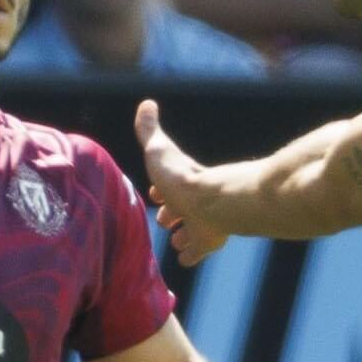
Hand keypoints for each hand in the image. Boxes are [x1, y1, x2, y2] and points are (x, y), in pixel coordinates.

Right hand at [135, 99, 227, 265]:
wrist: (214, 203)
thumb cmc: (183, 177)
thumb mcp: (159, 151)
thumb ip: (149, 130)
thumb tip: (147, 103)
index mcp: (180, 182)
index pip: (167, 186)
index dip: (160, 190)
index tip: (155, 193)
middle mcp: (191, 203)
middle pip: (179, 210)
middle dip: (170, 215)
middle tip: (165, 219)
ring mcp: (199, 224)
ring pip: (188, 233)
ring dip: (181, 237)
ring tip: (176, 241)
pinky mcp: (205, 243)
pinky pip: (194, 253)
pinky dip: (189, 255)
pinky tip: (185, 258)